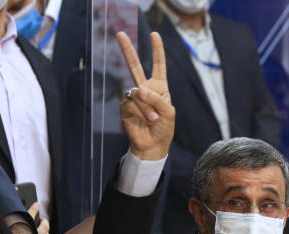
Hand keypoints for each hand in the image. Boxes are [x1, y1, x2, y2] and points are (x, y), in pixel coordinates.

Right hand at [116, 31, 173, 160]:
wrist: (152, 145)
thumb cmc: (164, 128)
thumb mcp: (168, 112)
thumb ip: (157, 99)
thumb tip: (139, 89)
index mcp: (159, 87)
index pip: (158, 65)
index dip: (157, 50)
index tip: (154, 35)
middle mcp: (145, 88)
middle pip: (135, 66)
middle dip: (127, 50)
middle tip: (119, 33)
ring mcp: (134, 97)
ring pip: (138, 93)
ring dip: (147, 107)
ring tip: (153, 119)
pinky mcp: (125, 107)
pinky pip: (131, 103)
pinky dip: (141, 112)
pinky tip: (145, 121)